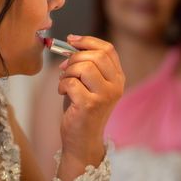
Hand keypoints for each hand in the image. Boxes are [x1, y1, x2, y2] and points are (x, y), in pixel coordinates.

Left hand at [57, 35, 123, 174]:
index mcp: (118, 78)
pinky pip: (71, 83)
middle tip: (64, 68)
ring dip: (67, 72)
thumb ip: (87, 64)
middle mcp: (116, 86)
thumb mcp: (89, 83)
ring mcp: (105, 96)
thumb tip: (72, 41)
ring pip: (83, 68)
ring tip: (64, 82)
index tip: (71, 40)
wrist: (82, 140)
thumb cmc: (82, 109)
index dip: (88, 41)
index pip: (108, 49)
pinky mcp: (90, 105)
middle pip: (96, 55)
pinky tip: (62, 93)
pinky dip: (62, 85)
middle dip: (74, 57)